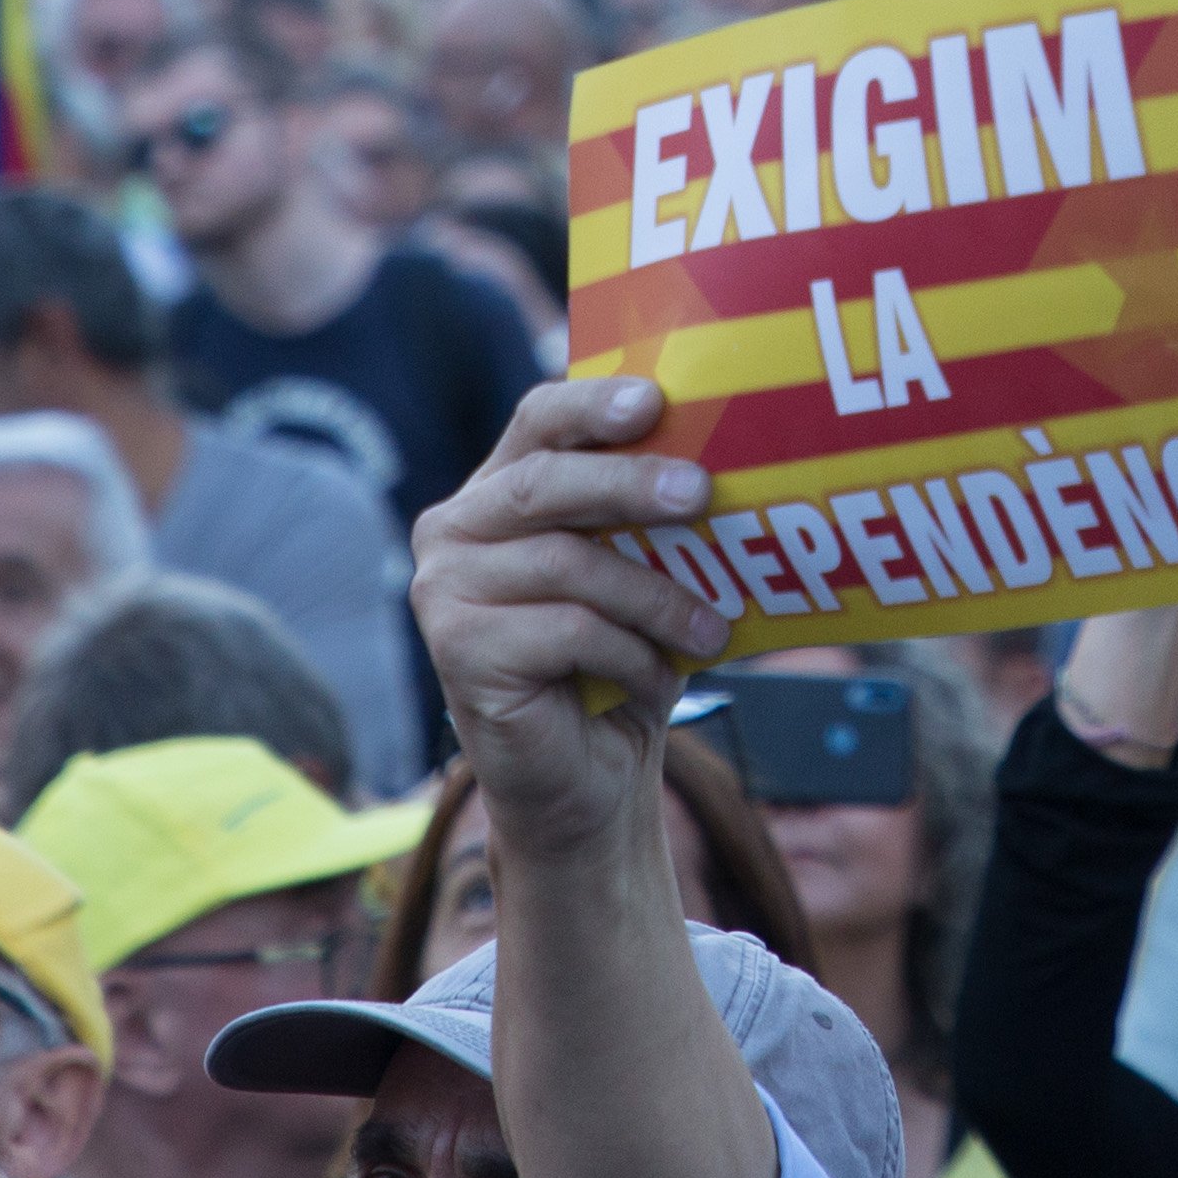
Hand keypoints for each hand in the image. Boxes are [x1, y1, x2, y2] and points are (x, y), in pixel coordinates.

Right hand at [411, 378, 730, 854]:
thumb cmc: (622, 660)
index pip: (540, 420)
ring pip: (568, 564)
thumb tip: (733, 469)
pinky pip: (567, 631)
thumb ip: (658, 520)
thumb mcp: (644, 574)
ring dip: (655, 597)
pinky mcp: (457, 648)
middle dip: (631, 484)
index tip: (655, 400)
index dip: (593, 403)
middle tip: (703, 493)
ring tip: (712, 632)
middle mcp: (456, 528)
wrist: (587, 777)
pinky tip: (655, 679)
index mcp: (501, 489)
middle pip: (546, 483)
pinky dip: (629, 655)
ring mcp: (445, 588)